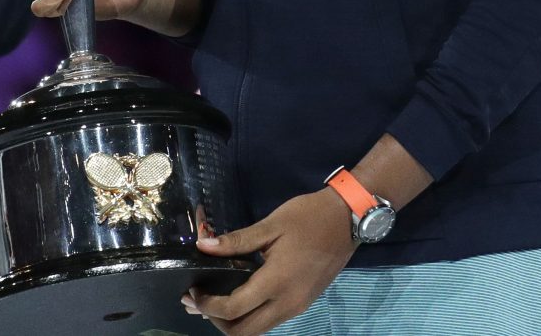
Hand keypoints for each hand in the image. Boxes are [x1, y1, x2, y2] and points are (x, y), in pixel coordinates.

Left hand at [183, 189, 357, 334]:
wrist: (348, 218)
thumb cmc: (308, 217)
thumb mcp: (272, 224)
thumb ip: (237, 240)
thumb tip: (202, 246)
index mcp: (276, 283)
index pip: (233, 309)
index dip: (208, 305)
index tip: (192, 292)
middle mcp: (287, 304)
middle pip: (243, 332)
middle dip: (216, 321)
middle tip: (198, 301)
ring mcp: (297, 307)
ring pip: (258, 330)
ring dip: (233, 322)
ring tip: (214, 300)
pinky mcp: (303, 303)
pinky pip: (270, 320)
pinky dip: (250, 316)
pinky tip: (240, 297)